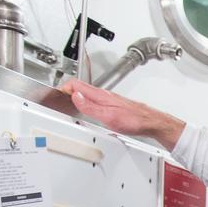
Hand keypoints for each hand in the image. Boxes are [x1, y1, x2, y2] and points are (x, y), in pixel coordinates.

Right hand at [58, 79, 185, 150]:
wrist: (151, 122)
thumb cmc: (134, 120)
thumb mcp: (107, 116)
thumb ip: (89, 107)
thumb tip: (74, 96)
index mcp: (99, 95)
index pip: (75, 84)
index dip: (63, 89)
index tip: (56, 96)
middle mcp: (103, 95)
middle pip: (80, 88)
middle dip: (67, 92)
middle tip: (58, 99)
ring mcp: (108, 99)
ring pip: (87, 94)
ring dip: (76, 97)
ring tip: (68, 103)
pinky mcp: (113, 105)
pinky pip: (95, 100)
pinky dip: (86, 103)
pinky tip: (86, 109)